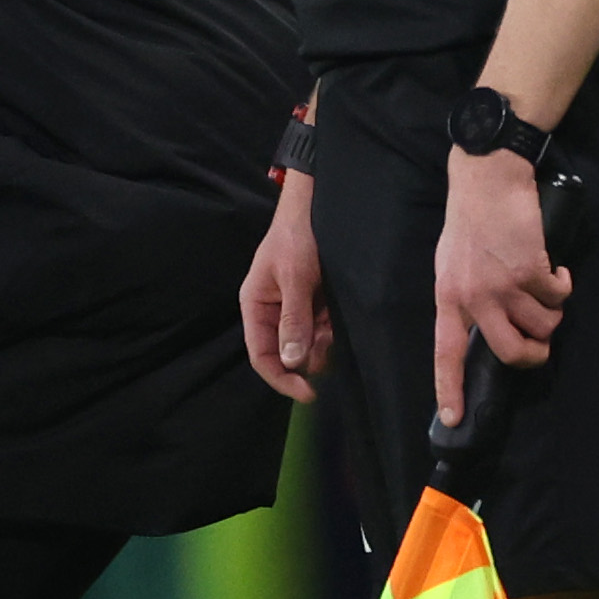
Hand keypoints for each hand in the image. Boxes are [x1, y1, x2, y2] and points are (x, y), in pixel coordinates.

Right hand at [240, 173, 330, 401]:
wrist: (318, 205)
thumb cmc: (299, 237)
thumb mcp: (296, 278)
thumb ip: (293, 320)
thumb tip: (290, 361)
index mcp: (256, 305)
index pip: (261, 355)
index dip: (281, 378)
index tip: (309, 393)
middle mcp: (273, 310)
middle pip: (286, 352)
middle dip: (309, 356)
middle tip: (333, 347)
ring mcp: (295, 306)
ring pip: (309, 341)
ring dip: (325, 340)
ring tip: (338, 321)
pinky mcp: (315, 300)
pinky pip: (324, 326)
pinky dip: (334, 327)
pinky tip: (342, 313)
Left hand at [433, 146, 569, 422]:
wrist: (485, 181)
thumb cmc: (469, 223)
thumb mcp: (452, 266)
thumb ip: (464, 299)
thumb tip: (482, 331)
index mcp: (448, 299)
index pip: (446, 355)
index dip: (450, 390)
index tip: (452, 420)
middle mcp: (474, 299)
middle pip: (511, 353)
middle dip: (534, 354)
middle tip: (541, 343)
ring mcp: (504, 287)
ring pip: (543, 326)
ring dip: (552, 311)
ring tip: (544, 288)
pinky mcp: (531, 271)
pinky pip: (559, 296)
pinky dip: (563, 284)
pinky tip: (553, 267)